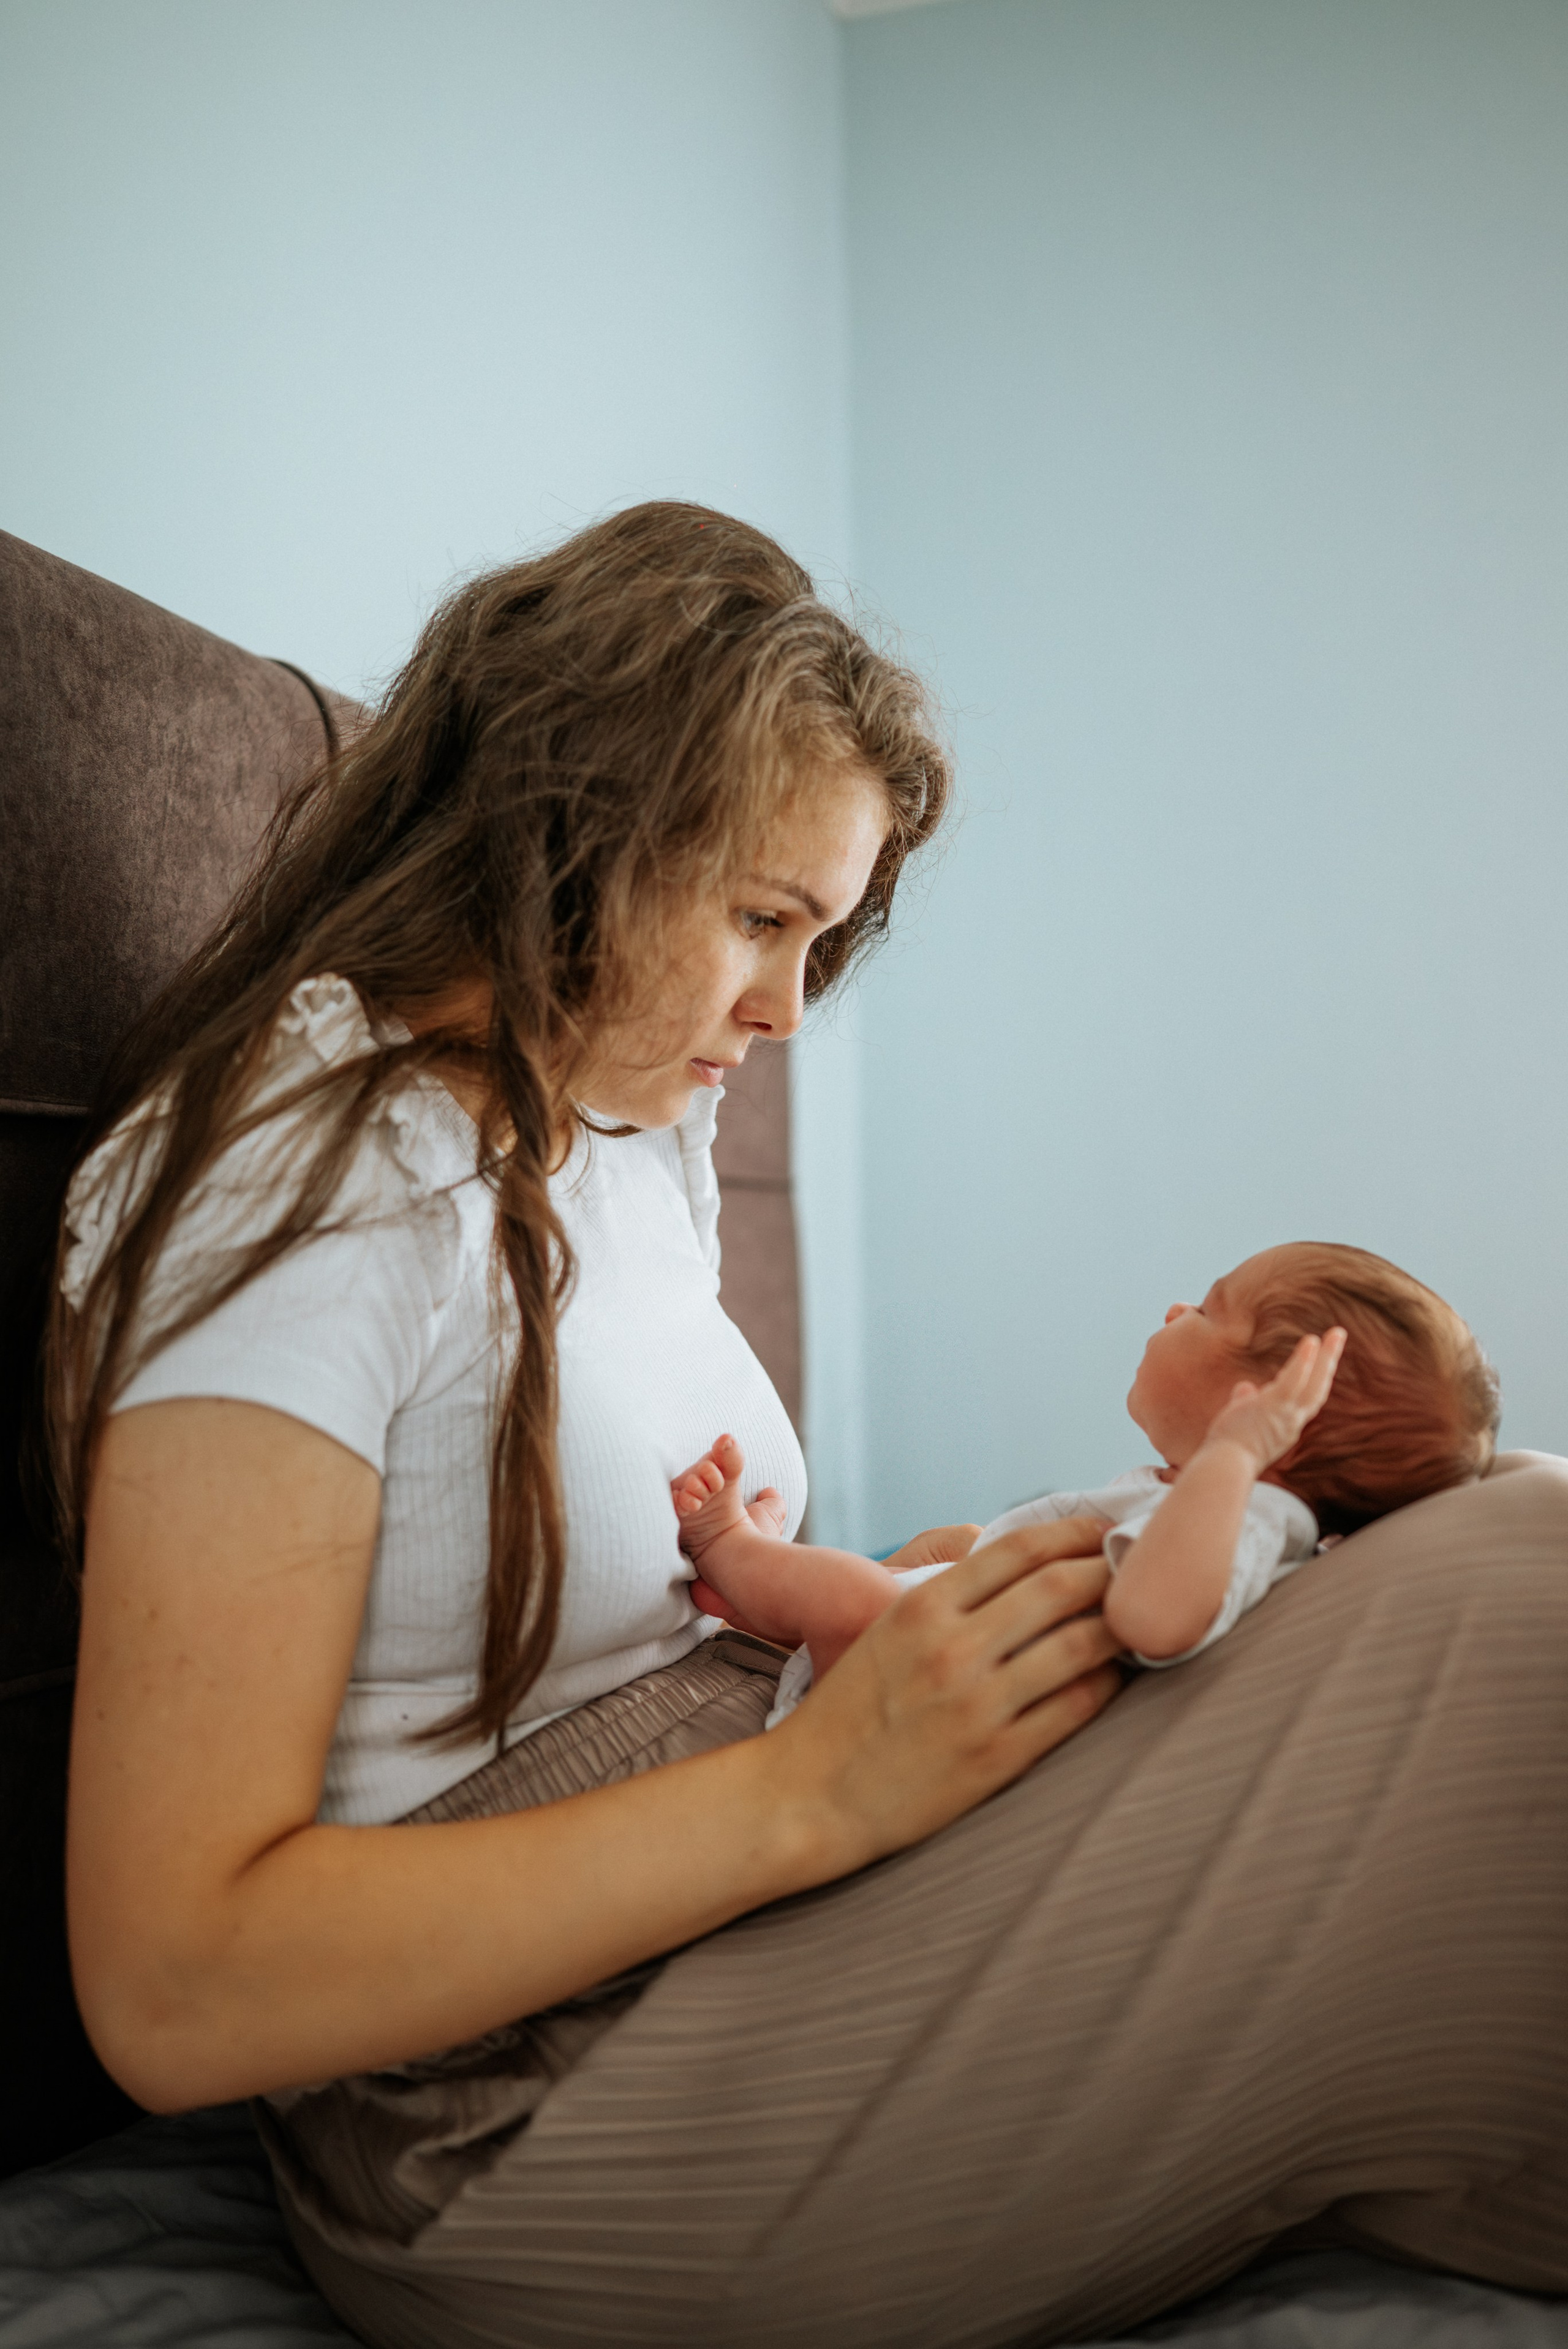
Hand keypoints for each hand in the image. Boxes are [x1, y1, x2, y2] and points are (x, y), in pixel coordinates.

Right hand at [763, 1514, 1122, 1869]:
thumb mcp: (886, 1633)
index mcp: (922, 1608)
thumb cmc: (850, 1711)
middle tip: (1140, 1567)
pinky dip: (1108, 1684)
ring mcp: (977, 1704)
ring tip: (1143, 1617)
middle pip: (1060, 1587)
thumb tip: (1024, 1569)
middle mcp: (953, 1648)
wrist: (809, 1796)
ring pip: (1080, 1644)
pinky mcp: (997, 1757)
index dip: (1075, 1532)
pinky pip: (1075, 1708)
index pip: (1020, 1548)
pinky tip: (1117, 1676)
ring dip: (1123, 1625)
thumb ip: (948, 1599)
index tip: (1106, 1530)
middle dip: (1112, 1569)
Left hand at [1203, 1328, 1346, 1473]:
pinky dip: (1304, 1362)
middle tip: (1338, 1338)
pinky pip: (1295, 1381)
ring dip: (1328, 1357)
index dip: (1315, 1379)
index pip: (1305, 1399)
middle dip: (1330, 1363)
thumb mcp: (1239, 1421)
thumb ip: (1245, 1402)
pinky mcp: (1275, 1408)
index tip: (1320, 1361)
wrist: (1224, 1464)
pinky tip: (1311, 1341)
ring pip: (1315, 1383)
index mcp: (1285, 1427)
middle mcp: (1292, 1422)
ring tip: (1337, 1333)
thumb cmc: (1227, 1448)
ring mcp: (1287, 1416)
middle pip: (1319, 1389)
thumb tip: (1245, 1387)